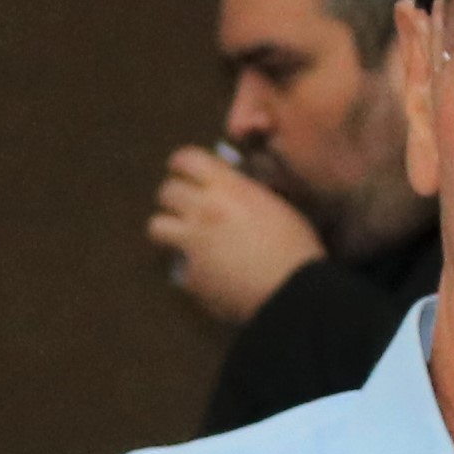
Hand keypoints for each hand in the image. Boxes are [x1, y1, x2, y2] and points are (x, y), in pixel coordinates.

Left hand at [149, 148, 325, 324]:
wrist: (293, 293)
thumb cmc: (297, 248)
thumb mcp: (278, 207)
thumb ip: (249, 196)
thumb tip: (238, 193)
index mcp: (230, 188)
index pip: (187, 159)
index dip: (182, 165)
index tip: (186, 173)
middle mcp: (205, 210)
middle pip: (167, 191)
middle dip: (174, 198)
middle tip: (185, 208)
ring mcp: (193, 243)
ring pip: (156, 226)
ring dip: (167, 229)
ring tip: (182, 239)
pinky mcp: (191, 276)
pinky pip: (180, 267)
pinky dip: (191, 271)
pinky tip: (208, 277)